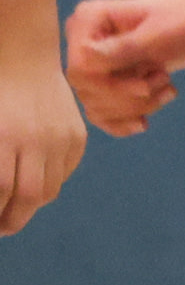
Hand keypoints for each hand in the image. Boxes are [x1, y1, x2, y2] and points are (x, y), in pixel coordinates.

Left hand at [0, 55, 82, 231]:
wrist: (22, 56)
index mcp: (6, 135)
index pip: (2, 188)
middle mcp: (37, 140)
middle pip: (29, 195)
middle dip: (13, 218)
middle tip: (3, 227)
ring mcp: (61, 138)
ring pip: (50, 188)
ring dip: (31, 204)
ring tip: (17, 207)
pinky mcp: (77, 136)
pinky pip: (64, 171)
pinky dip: (50, 182)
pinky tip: (34, 181)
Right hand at [64, 0, 184, 136]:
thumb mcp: (159, 36)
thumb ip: (124, 49)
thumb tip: (86, 57)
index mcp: (88, 19)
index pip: (80, 68)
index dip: (112, 85)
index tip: (151, 82)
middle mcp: (82, 39)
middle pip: (86, 89)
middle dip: (128, 97)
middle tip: (165, 80)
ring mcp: (92, 60)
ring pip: (95, 104)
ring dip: (134, 107)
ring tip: (168, 90)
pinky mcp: (106, 78)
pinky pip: (100, 111)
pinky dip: (121, 121)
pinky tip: (143, 124)